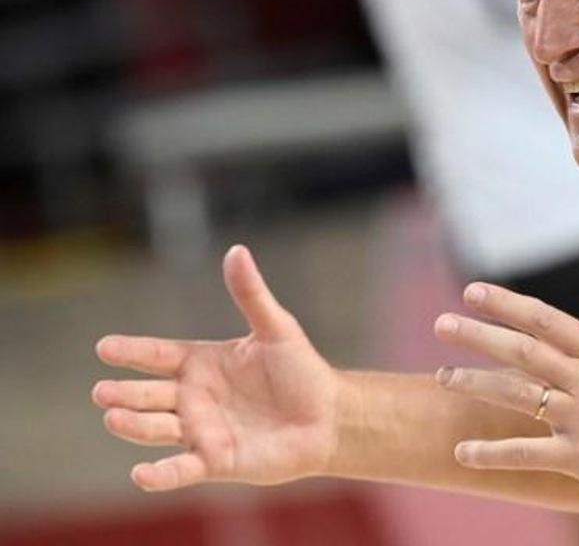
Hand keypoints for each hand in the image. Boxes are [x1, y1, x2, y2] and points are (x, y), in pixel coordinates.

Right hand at [92, 246, 339, 491]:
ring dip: (134, 426)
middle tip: (102, 392)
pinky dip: (160, 475)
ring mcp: (201, 430)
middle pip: (148, 395)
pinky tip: (141, 474)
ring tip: (114, 418)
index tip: (104, 347)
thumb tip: (237, 250)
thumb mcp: (276, 328)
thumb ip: (251, 294)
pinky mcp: (215, 461)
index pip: (158, 355)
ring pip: (156, 429)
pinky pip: (181, 470)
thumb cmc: (302, 371)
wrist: (329, 417)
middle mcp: (193, 397)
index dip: (132, 352)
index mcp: (201, 363)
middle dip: (124, 394)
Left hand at [432, 262, 578, 511]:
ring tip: (442, 377)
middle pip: (524, 351)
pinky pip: (527, 453)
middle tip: (441, 324)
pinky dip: (492, 453)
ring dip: (476, 384)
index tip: (473, 292)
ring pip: (518, 395)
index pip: (545, 319)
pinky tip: (463, 453)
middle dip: (478, 336)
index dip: (507, 304)